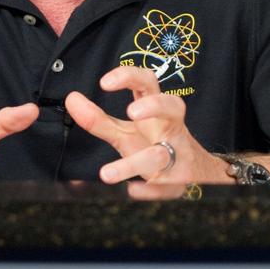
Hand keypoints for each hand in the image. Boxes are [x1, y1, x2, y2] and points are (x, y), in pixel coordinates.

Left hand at [64, 66, 228, 184]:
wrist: (197, 173)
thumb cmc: (155, 144)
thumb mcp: (126, 132)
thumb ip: (98, 119)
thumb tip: (72, 99)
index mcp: (157, 111)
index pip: (148, 83)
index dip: (129, 77)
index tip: (104, 83)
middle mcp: (171, 128)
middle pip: (174, 107)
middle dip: (155, 106)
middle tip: (131, 112)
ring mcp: (178, 155)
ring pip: (162, 155)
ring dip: (135, 162)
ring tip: (107, 173)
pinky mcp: (179, 182)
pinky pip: (166, 188)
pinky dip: (149, 191)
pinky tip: (132, 191)